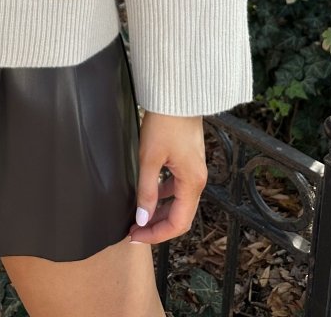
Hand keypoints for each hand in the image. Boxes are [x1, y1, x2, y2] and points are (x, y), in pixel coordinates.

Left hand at [128, 111, 206, 244]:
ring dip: (159, 211)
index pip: (178, 223)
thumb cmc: (165, 122)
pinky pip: (177, 187)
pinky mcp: (188, 160)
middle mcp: (197, 180)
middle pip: (180, 216)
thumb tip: (142, 218)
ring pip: (178, 202)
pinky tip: (148, 192)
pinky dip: (163, 195)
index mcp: (192, 183)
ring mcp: (194, 170)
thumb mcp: (150, 158)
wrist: (178, 94)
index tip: (135, 236)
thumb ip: (146, 189)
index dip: (156, 234)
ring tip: (137, 215)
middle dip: (156, 226)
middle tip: (133, 230)